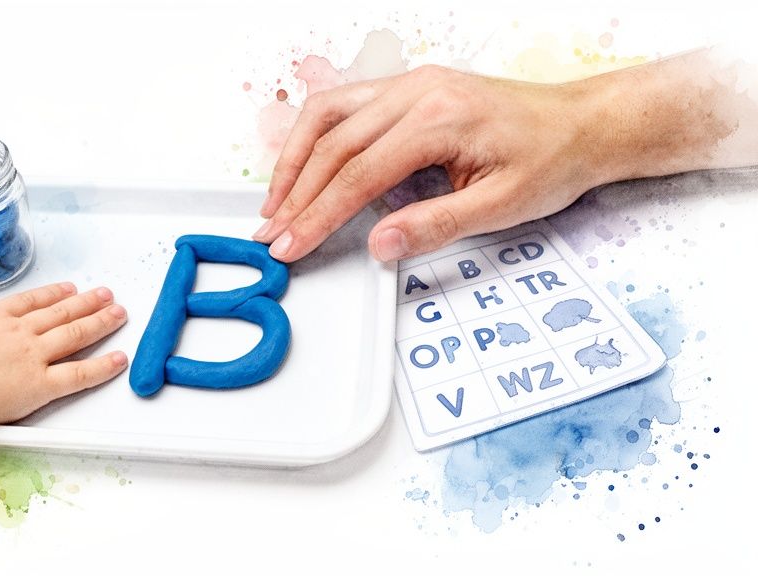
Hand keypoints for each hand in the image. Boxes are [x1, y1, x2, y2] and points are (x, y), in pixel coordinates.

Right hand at [0, 282, 128, 490]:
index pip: (31, 301)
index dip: (54, 294)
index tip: (69, 289)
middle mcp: (18, 332)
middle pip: (61, 313)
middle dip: (88, 303)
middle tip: (106, 295)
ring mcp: (31, 356)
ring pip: (76, 335)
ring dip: (101, 322)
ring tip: (119, 314)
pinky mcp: (39, 385)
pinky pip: (80, 374)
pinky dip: (103, 367)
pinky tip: (120, 359)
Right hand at [253, 50, 756, 261]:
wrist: (582, 123)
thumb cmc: (550, 159)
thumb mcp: (503, 205)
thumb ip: (436, 224)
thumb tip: (379, 244)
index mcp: (439, 119)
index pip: (358, 174)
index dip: (317, 215)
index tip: (291, 246)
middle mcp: (417, 91)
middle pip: (332, 144)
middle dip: (296, 195)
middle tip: (272, 235)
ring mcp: (410, 84)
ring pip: (327, 114)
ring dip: (294, 159)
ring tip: (275, 202)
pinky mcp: (408, 87)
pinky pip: (344, 104)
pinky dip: (313, 135)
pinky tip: (302, 163)